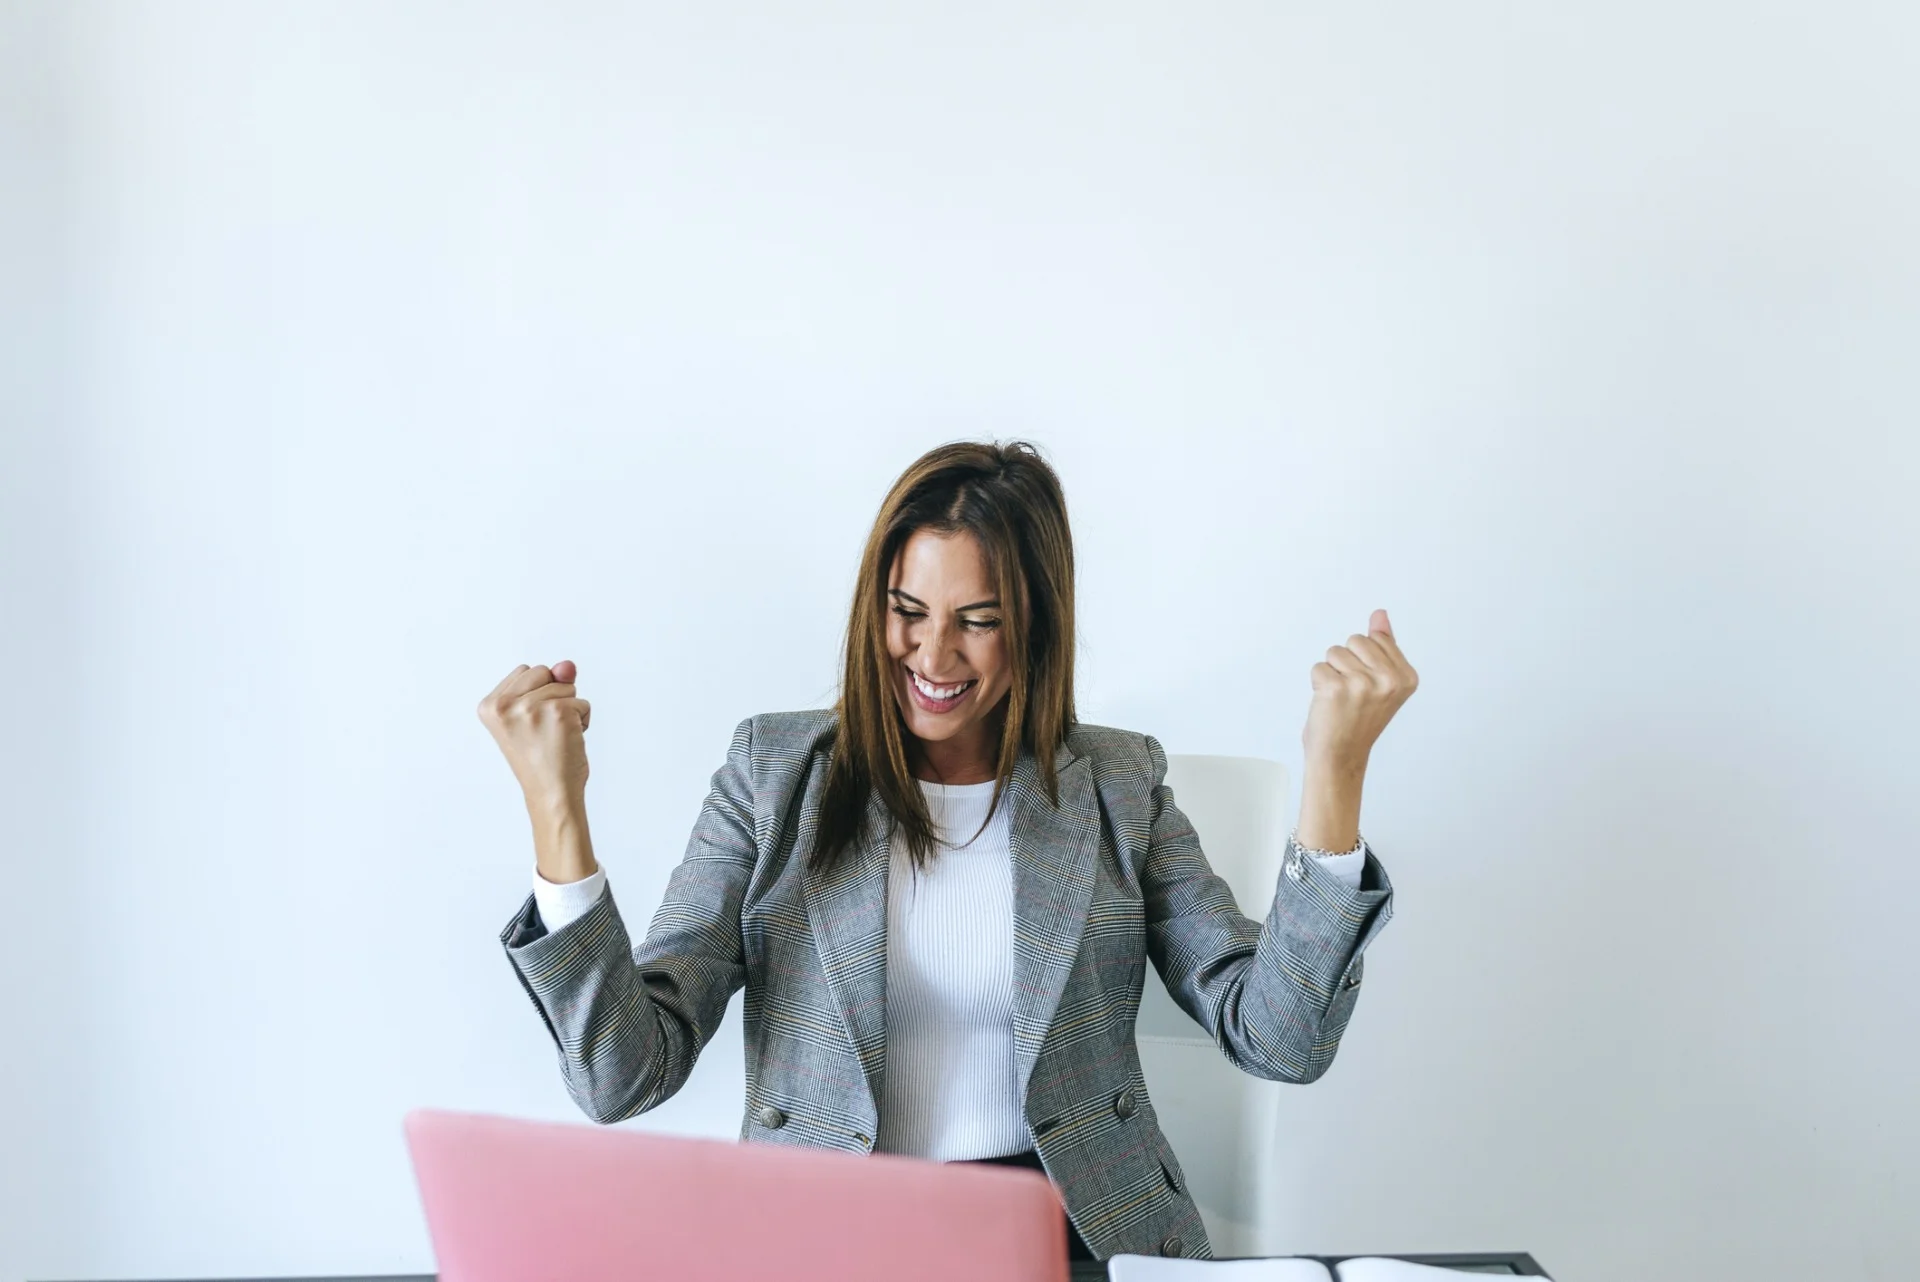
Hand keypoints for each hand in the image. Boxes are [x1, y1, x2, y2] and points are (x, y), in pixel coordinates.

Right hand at [478, 659, 591, 809]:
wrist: (551, 792)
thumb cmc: (540, 758)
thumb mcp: (532, 715)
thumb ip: (547, 682)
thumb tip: (567, 665)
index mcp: (489, 705)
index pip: (525, 671)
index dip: (535, 695)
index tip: (528, 725)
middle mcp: (504, 704)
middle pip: (543, 671)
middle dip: (552, 695)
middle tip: (543, 730)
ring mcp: (531, 707)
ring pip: (566, 686)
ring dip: (569, 709)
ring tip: (554, 736)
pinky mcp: (559, 712)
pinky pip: (582, 702)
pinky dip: (583, 720)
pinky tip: (568, 740)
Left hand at [1302, 609, 1417, 770]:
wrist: (1341, 756)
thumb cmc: (1359, 720)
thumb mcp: (1380, 682)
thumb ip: (1383, 646)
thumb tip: (1380, 614)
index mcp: (1406, 676)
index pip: (1376, 638)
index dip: (1364, 659)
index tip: (1368, 686)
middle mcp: (1390, 680)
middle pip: (1355, 640)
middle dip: (1347, 662)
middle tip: (1352, 693)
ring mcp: (1364, 684)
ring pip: (1334, 652)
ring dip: (1332, 672)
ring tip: (1341, 698)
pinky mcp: (1337, 688)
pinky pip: (1318, 667)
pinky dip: (1318, 683)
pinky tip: (1328, 703)